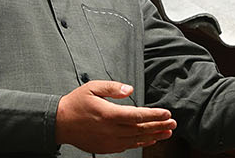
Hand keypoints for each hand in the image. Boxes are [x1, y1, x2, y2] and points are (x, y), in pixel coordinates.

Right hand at [56, 93, 175, 149]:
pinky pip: (128, 146)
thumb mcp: (93, 87)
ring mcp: (109, 141)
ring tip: (167, 133)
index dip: (153, 115)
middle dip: (158, 126)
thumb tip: (130, 89)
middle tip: (173, 124)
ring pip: (136, 140)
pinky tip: (149, 139)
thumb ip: (113, 88)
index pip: (136, 116)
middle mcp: (111, 130)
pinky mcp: (107, 148)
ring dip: (153, 136)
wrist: (61, 123)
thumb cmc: (76, 103)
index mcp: (108, 114)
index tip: (167, 113)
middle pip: (140, 129)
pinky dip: (141, 143)